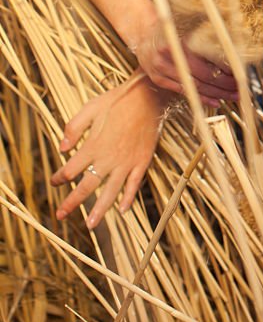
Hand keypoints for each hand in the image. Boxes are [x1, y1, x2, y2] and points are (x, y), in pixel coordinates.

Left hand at [50, 72, 170, 227]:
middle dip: (72, 202)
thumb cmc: (118, 100)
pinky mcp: (142, 161)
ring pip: (111, 191)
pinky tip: (122, 210)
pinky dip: (128, 198)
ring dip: (99, 209)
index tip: (54, 181)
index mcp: (94, 145)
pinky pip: (134, 184)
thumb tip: (62, 148)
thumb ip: (74, 128)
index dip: (60, 177)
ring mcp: (127, 162)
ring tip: (91, 224)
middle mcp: (109, 158)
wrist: (148, 96)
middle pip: (88, 186)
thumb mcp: (91, 107)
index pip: (71, 168)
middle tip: (61, 214)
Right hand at [132, 23, 238, 105]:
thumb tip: (234, 48)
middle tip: (240, 87)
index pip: (208, 57)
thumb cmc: (173, 28)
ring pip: (195, 86)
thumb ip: (207, 34)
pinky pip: (184, 92)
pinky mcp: (159, 79)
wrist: (144, 33)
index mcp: (180, 37)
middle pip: (203, 74)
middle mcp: (170, 53)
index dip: (225, 67)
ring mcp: (162, 68)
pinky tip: (216, 101)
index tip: (241, 71)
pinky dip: (201, 98)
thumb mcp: (188, 24)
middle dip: (225, 83)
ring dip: (217, 93)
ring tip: (233, 96)